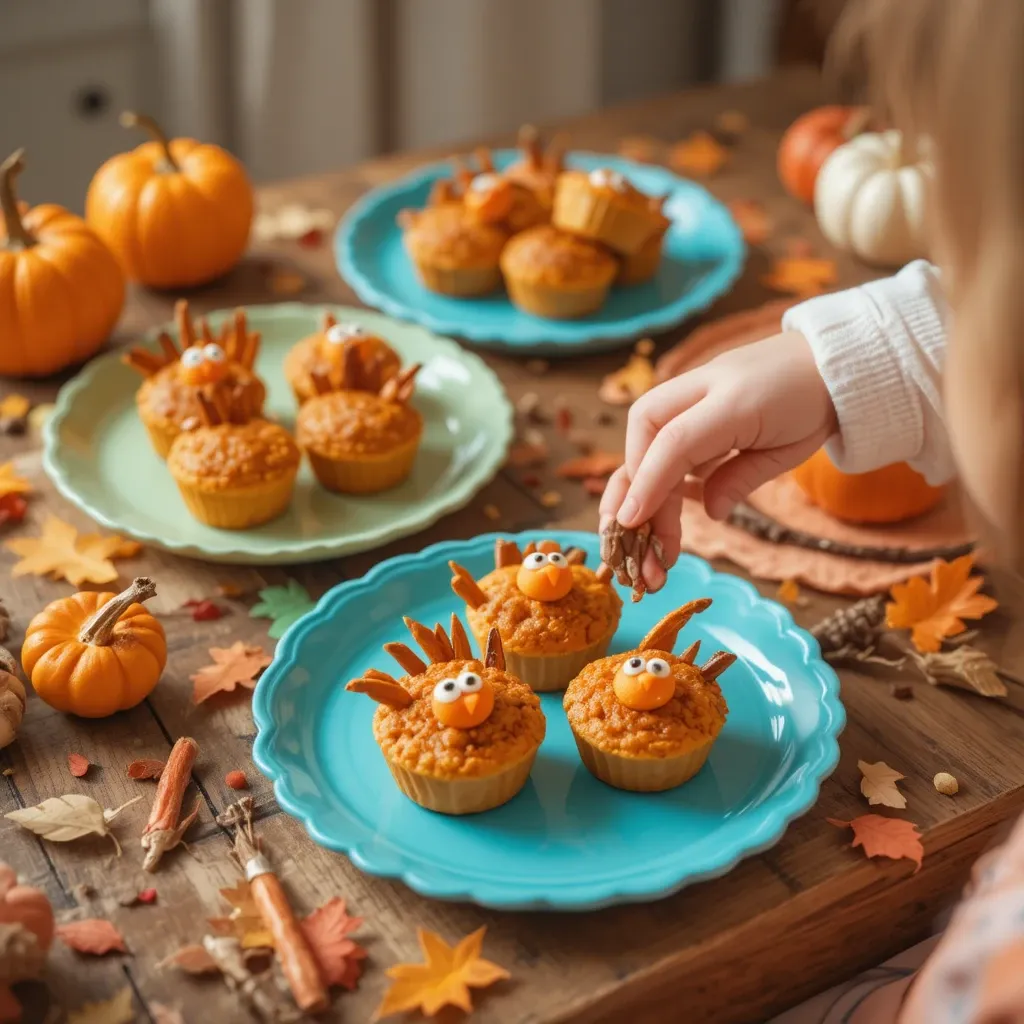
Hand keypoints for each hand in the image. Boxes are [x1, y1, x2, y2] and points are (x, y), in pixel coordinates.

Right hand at [600, 331, 835, 589]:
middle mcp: (702, 388)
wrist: (823, 361)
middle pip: (645, 434)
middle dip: (633, 490)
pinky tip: (665, 511)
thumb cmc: (811, 405)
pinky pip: (660, 440)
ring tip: (640, 538)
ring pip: (644, 436)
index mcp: (733, 400)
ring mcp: (691, 391)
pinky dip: (655, 476)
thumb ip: (743, 477)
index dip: (649, 482)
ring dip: (637, 488)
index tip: (630, 522)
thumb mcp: (789, 450)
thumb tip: (709, 512)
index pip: (675, 442)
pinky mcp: (687, 403)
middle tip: (634, 541)